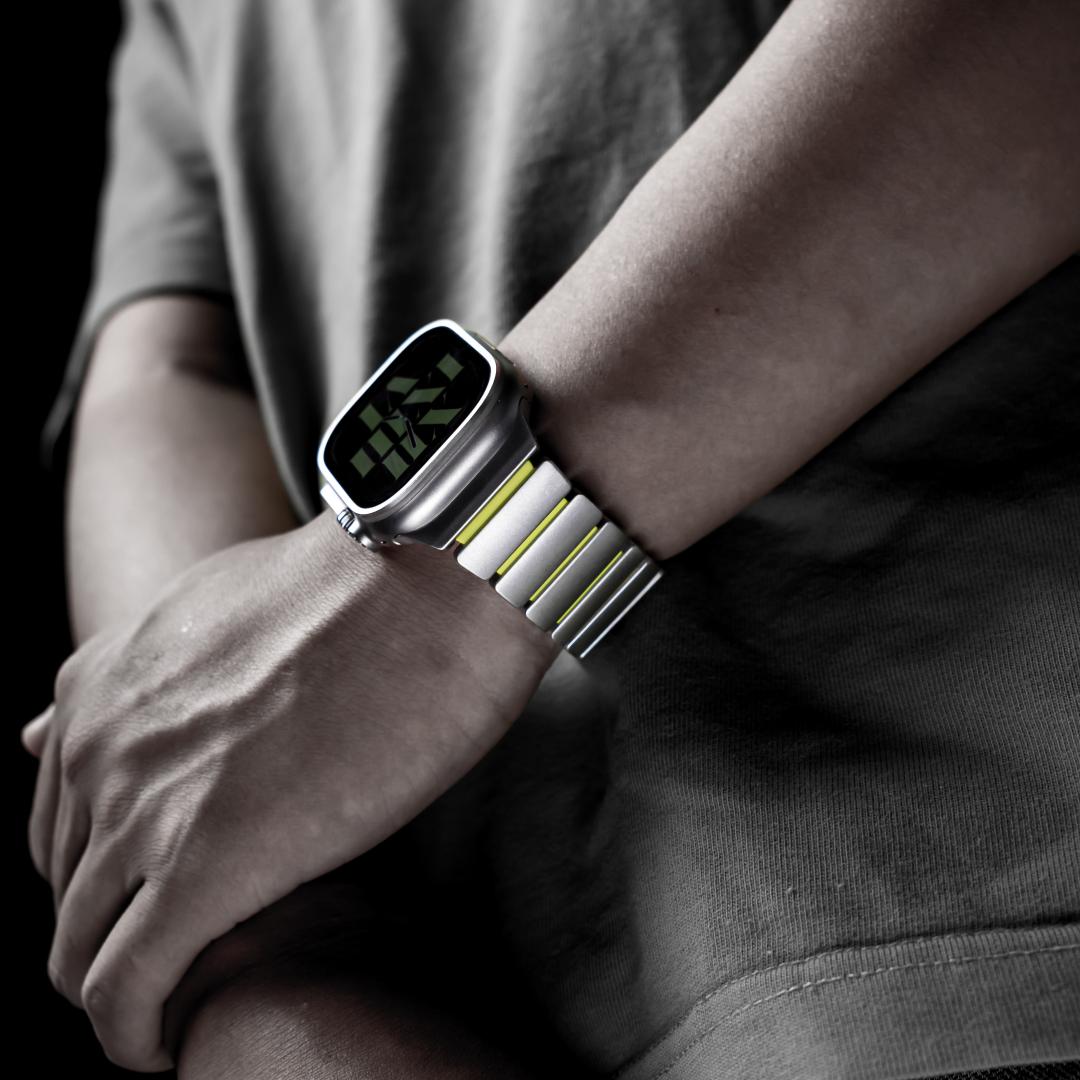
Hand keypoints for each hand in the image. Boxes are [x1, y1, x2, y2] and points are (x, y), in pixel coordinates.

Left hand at [25, 510, 559, 1070]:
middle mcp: (100, 743)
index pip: (62, 821)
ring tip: (175, 1011)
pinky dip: (133, 1036)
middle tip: (181, 960)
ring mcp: (143, 805)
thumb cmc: (363, 592)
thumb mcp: (217, 611)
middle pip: (68, 890)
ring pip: (81, 951)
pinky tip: (166, 1045)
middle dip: (111, 934)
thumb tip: (33, 728)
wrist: (432, 577)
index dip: (107, 875)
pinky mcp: (204, 865)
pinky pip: (124, 993)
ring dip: (119, 996)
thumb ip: (130, 678)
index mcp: (101, 685)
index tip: (161, 901)